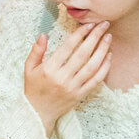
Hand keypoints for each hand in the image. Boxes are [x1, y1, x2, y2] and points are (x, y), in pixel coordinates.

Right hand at [23, 20, 111, 134]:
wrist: (38, 113)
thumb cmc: (33, 88)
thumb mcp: (29, 68)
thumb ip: (36, 51)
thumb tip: (43, 34)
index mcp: (49, 69)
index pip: (68, 47)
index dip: (80, 34)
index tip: (89, 25)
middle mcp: (62, 77)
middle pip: (83, 54)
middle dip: (95, 37)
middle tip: (104, 25)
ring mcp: (73, 87)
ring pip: (92, 66)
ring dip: (102, 50)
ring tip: (108, 38)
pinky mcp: (80, 95)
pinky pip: (95, 80)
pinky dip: (104, 68)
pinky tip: (109, 56)